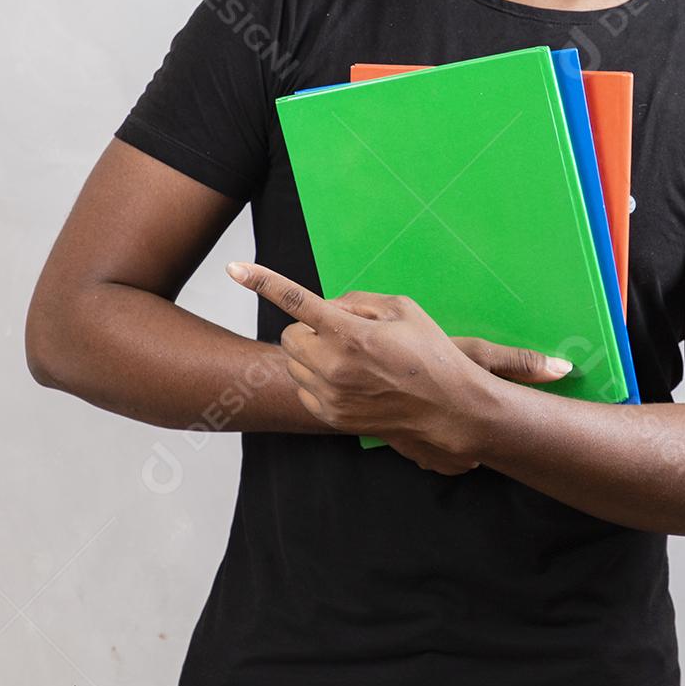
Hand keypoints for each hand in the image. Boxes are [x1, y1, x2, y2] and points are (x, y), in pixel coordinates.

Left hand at [225, 261, 572, 474]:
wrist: (450, 410)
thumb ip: (358, 301)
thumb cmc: (431, 354)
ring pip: (294, 363)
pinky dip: (318, 379)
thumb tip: (327, 306)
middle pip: (290, 335)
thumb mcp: (403, 309)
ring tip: (353, 360)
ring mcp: (330, 395)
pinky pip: (304, 389)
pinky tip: (351, 381)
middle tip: (346, 334)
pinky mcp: (330, 416)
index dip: (262, 281)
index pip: (296, 301)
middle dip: (310, 329)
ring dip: (312, 354)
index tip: (234, 269)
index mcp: (350, 334)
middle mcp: (333, 366)